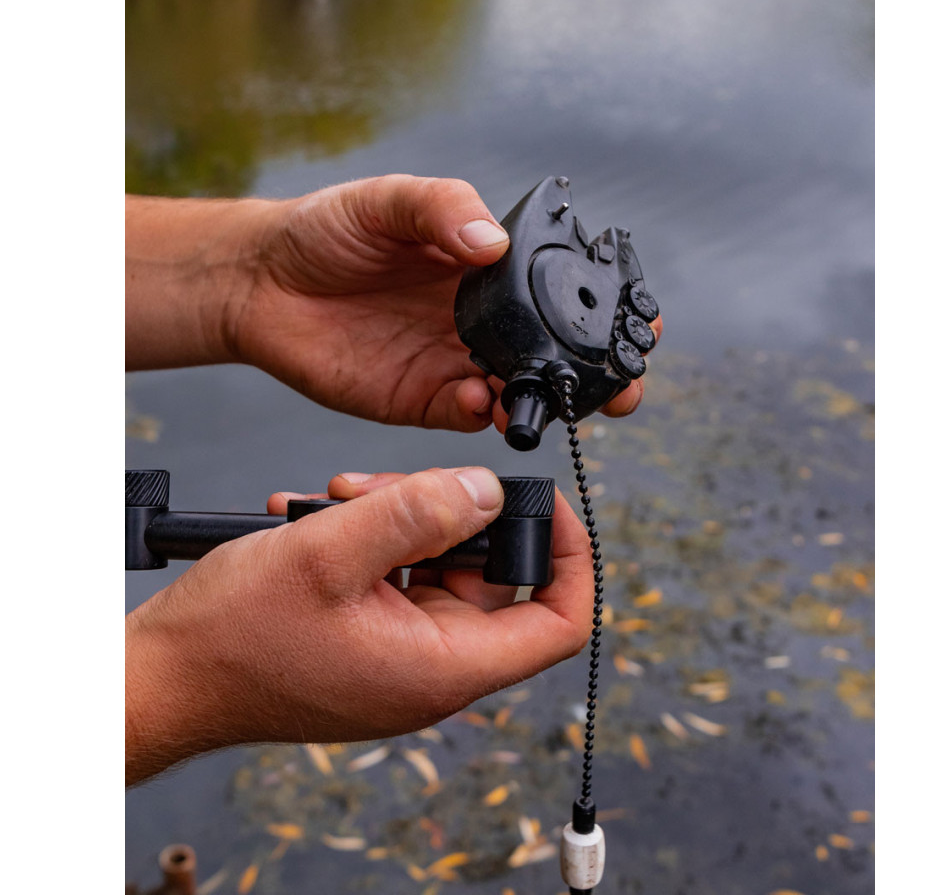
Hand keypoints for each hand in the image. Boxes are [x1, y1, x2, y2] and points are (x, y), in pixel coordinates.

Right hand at [125, 467, 592, 784]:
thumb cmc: (232, 637)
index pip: (559, 621)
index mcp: (444, 666)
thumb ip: (416, 514)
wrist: (164, 677)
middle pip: (491, 575)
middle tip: (390, 488)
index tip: (542, 501)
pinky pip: (399, 573)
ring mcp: (399, 651)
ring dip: (401, 517)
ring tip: (342, 498)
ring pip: (440, 564)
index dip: (568, 555)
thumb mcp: (328, 553)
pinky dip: (374, 537)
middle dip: (450, 513)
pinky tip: (324, 515)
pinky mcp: (369, 635)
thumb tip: (486, 490)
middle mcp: (431, 665)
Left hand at [228, 175, 656, 430]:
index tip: (640, 316)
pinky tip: (482, 400)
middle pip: (554, 351)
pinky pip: (466, 413)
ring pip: (519, 390)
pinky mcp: (422, 397)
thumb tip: (492, 242)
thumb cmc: (327, 230)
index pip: (558, 289)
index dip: (601, 304)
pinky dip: (484, 413)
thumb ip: (442, 210)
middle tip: (623, 385)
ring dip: (544, 399)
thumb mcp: (388, 200)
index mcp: (485, 268)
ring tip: (554, 397)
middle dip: (594, 371)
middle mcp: (480, 319)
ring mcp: (454, 361)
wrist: (263, 281)